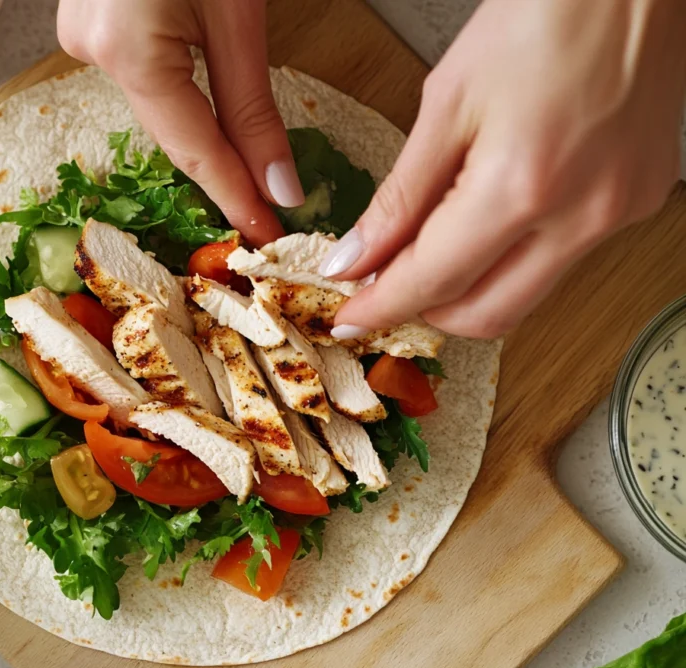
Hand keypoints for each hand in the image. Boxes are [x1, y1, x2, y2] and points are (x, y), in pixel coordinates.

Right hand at [58, 0, 300, 245]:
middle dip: (221, 168)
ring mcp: (81, 32)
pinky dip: (174, 84)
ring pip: (154, 100)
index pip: (192, 150)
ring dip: (199, 124)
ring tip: (243, 159)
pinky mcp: (86, 18)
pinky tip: (200, 87)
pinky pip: (138, 69)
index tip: (266, 238)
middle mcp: (90, 48)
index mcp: (127, 50)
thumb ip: (251, 105)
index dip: (235, 199)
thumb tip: (277, 186)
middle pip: (170, 131)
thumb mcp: (236, 15)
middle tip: (267, 212)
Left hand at [320, 0, 685, 338]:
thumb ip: (400, 196)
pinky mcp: (637, 204)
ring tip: (428, 253)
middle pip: (484, 315)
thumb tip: (357, 257)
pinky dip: (510, 258)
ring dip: (468, 290)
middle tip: (384, 287)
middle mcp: (581, 215)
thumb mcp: (447, 102)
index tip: (351, 315)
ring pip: (524, 297)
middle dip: (424, 312)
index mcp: (522, 185)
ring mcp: (617, 215)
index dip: (381, 306)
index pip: (433, 282)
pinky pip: (560, 262)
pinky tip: (484, 224)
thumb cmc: (544, 14)